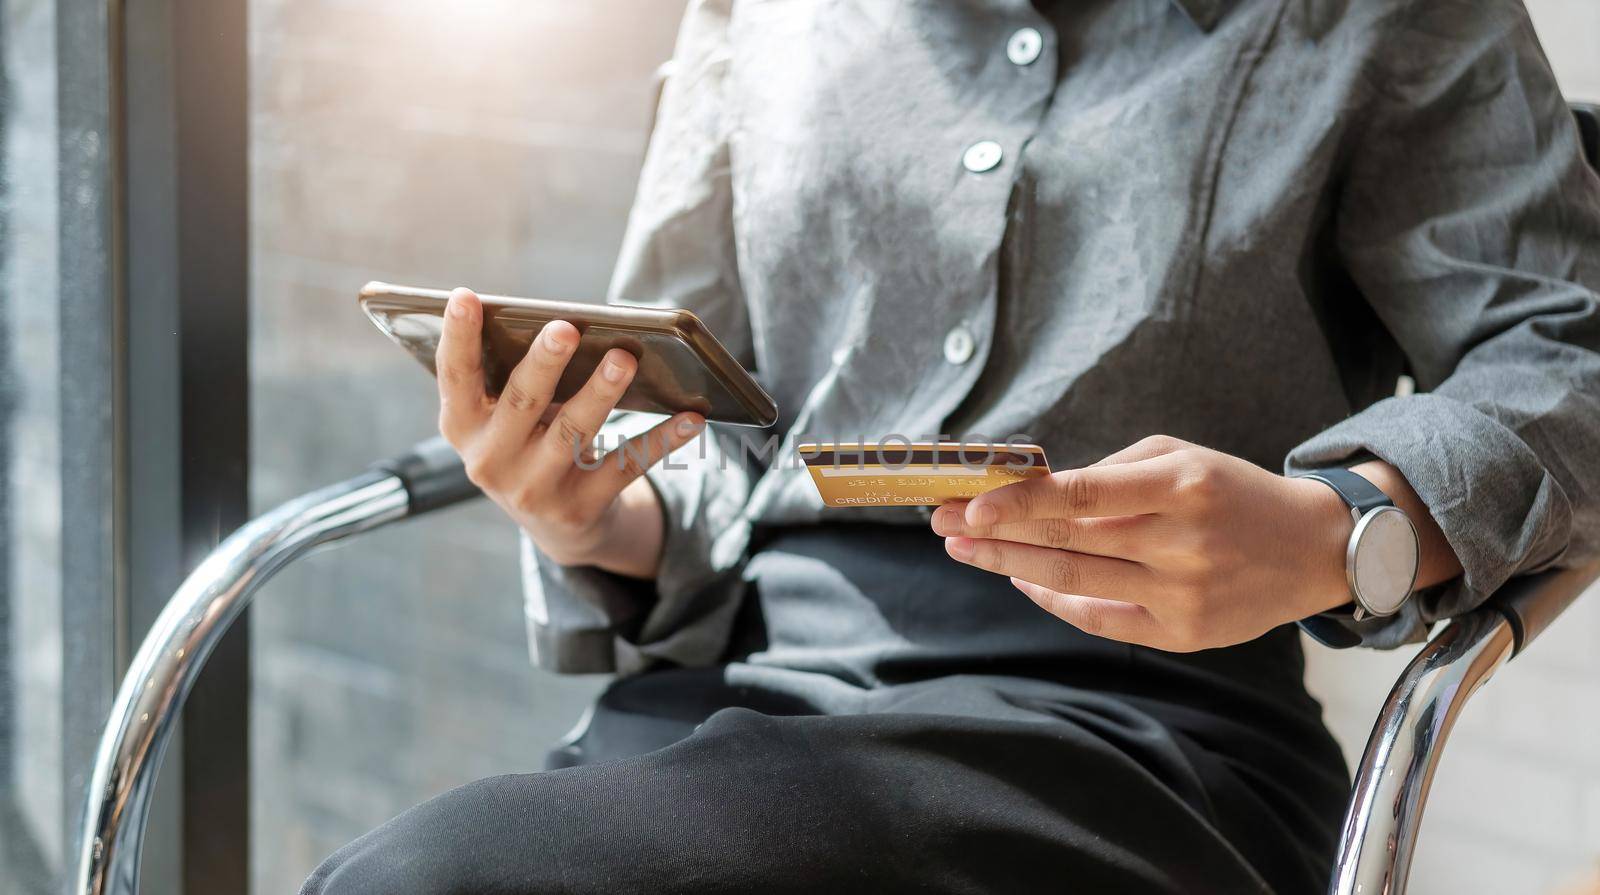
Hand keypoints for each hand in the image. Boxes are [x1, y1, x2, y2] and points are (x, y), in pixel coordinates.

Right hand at [436, 287, 703, 575]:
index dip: (458, 336)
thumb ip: (516, 377)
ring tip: (625, 358)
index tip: (466, 294)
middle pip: (522, 401)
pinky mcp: (580, 508)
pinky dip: (661, 440)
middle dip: (544, 363)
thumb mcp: (505, 417)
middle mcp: (490, 460)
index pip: (456, 374)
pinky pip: (625, 466)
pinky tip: (691, 417)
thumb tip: (569, 327)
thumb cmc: (528, 442)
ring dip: (601, 393)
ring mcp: (534, 489)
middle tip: (566, 327)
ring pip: (573, 432)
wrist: (552, 526)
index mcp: (463, 425)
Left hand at [931, 435, 1358, 650]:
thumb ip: (1109, 472)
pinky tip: (1020, 581)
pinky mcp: (1184, 633)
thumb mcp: (1180, 456)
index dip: (1020, 502)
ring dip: (1009, 567)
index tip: (970, 506)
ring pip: (1074, 582)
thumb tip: (1031, 492)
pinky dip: (1052, 599)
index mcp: (1184, 486)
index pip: (1084, 495)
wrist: (1313, 549)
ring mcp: (1184, 594)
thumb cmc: (1231, 491)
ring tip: (965, 550)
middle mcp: (1184, 543)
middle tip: (943, 523)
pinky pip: (1099, 618)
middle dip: (995, 533)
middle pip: (1067, 542)